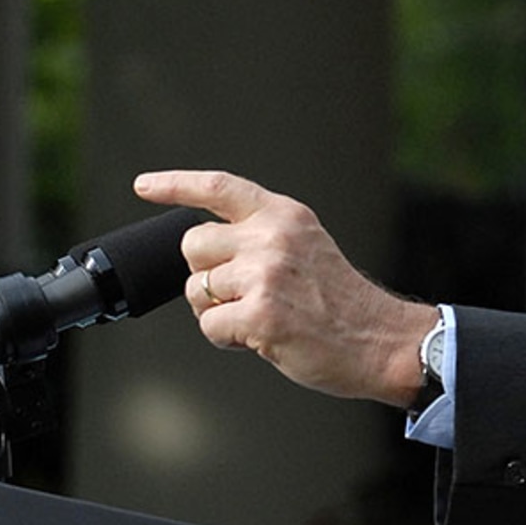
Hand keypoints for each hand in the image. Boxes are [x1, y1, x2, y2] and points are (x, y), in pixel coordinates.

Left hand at [132, 169, 432, 405]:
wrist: (381, 340)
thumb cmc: (340, 302)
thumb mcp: (306, 246)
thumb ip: (261, 237)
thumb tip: (205, 251)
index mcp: (284, 215)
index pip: (219, 187)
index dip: (175, 184)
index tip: (144, 185)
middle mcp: (272, 237)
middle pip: (193, 245)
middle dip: (204, 273)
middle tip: (240, 293)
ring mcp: (264, 275)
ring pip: (196, 289)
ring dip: (217, 311)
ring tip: (258, 317)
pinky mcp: (259, 314)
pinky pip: (209, 325)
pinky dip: (227, 338)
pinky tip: (260, 338)